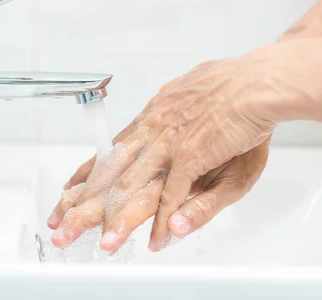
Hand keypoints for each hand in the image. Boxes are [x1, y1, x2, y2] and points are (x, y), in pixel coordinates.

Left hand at [48, 50, 279, 251]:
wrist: (258, 81)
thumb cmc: (232, 87)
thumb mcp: (192, 100)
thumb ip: (170, 111)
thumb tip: (157, 117)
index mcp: (153, 115)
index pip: (112, 147)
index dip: (88, 170)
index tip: (69, 187)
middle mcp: (153, 129)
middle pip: (111, 170)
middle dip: (84, 200)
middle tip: (63, 223)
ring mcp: (169, 143)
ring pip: (133, 186)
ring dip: (115, 218)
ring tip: (100, 241)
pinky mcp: (191, 155)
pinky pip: (173, 196)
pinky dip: (165, 221)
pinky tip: (157, 240)